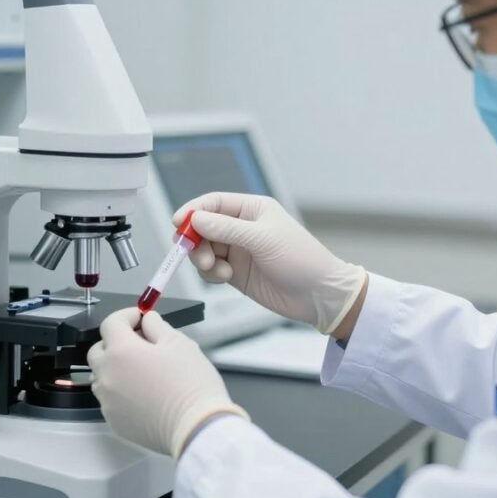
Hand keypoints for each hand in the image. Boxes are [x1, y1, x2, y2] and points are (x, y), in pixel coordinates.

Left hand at [87, 308, 248, 457]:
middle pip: (99, 350)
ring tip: (143, 372)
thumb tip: (147, 321)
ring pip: (102, 377)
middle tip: (141, 344)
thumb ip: (156, 326)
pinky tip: (144, 394)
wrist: (196, 427)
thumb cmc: (190, 385)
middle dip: (116, 342)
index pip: (111, 323)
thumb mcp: (179, 343)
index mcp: (121, 351)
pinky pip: (110, 400)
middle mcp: (108, 375)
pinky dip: (121, 392)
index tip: (140, 318)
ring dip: (116, 369)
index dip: (127, 316)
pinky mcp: (114, 421)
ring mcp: (108, 401)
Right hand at [175, 193, 366, 334]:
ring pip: (204, 249)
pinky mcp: (236, 272)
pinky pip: (211, 268)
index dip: (193, 210)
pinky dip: (211, 273)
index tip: (178, 222)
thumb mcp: (262, 239)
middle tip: (197, 255)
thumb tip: (196, 218)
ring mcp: (238, 250)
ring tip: (216, 270)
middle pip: (203, 227)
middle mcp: (242, 227)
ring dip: (203, 259)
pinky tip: (225, 277)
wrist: (318, 295)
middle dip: (195, 240)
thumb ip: (227, 228)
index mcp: (252, 209)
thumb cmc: (301, 260)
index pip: (213, 203)